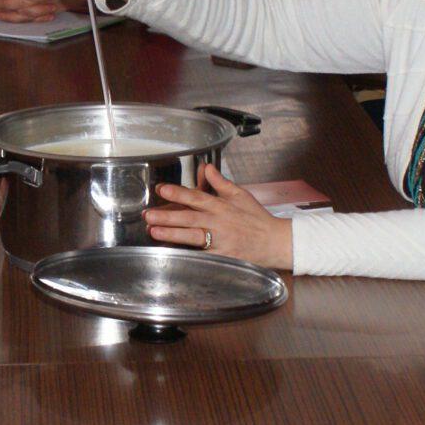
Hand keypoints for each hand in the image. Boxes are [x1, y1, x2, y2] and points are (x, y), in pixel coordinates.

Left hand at [143, 164, 293, 267]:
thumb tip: (206, 167)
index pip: (197, 197)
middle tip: (149, 214)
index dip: (178, 193)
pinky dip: (187, 255)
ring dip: (172, 234)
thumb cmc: (257, 219)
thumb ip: (221, 182)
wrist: (275, 242)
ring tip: (153, 231)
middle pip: (190, 217)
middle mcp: (220, 222)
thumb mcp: (241, 195)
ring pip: (193, 236)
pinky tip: (171, 254)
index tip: (161, 189)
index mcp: (222, 206)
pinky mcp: (222, 257)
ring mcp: (221, 241)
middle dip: (168, 215)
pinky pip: (202, 256)